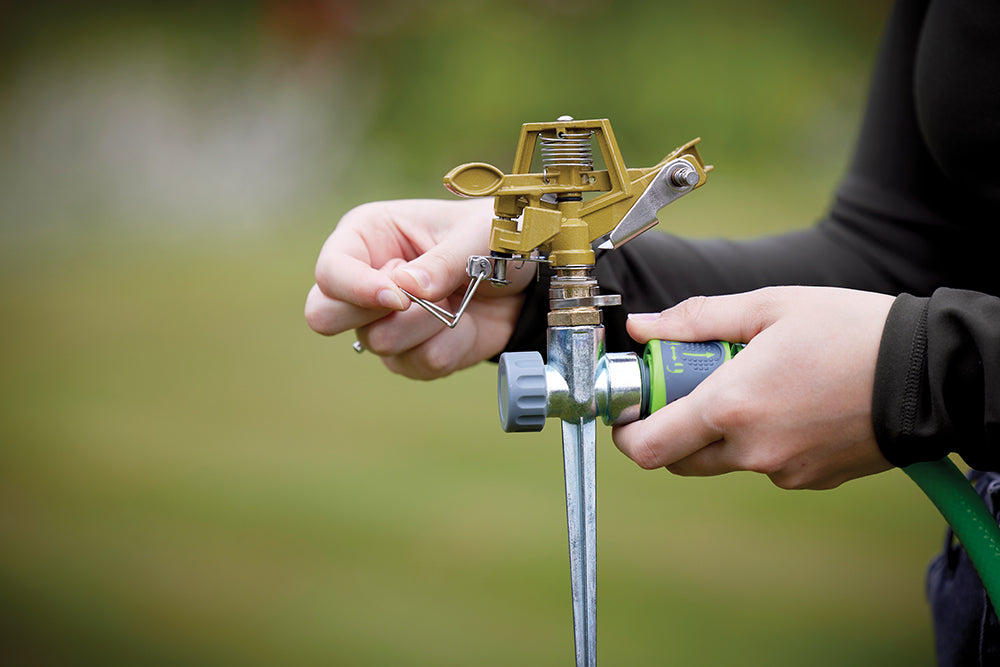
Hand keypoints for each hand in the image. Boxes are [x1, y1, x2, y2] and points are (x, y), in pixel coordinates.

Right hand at [305, 199, 534, 379]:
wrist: (531, 280)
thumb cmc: (498, 239)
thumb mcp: (479, 236)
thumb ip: (443, 261)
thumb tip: (408, 289)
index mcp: (367, 235)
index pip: (330, 272)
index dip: (355, 289)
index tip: (397, 297)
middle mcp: (366, 278)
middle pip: (324, 315)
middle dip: (374, 314)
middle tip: (416, 301)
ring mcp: (383, 320)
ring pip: (378, 344)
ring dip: (427, 327)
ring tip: (459, 302)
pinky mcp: (408, 353)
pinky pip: (416, 365)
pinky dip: (449, 347)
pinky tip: (466, 324)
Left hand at [612, 286, 895, 489]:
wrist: (930, 373)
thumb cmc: (851, 332)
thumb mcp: (768, 307)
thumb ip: (695, 320)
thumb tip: (641, 327)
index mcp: (730, 406)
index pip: (646, 446)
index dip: (625, 430)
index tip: (629, 407)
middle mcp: (751, 450)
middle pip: (677, 459)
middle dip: (668, 427)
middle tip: (686, 387)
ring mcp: (783, 471)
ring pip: (721, 462)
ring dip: (716, 432)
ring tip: (750, 384)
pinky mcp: (810, 480)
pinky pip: (763, 465)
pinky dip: (758, 440)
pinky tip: (787, 403)